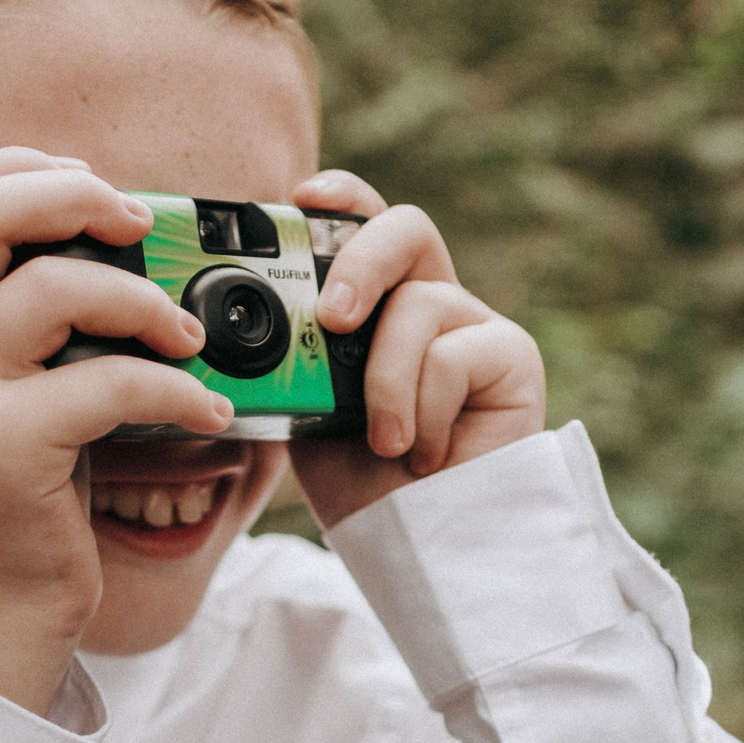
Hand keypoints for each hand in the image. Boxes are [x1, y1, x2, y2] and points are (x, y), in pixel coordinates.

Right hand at [0, 149, 232, 710]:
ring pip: (50, 290)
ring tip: (191, 337)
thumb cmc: (29, 489)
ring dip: (144, 301)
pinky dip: (176, 388)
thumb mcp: (13, 386)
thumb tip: (127, 230)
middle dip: (77, 200)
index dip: (25, 170)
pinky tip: (208, 411)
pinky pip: (106, 382)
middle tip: (145, 227)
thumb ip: (35, 312)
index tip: (99, 192)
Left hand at [286, 170, 545, 527]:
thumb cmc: (358, 480)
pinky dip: (423, 409)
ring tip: (384, 441)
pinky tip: (428, 453)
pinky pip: (453, 355)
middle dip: (362, 260)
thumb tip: (230, 321)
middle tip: (330, 316)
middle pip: (406, 228)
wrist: (413, 544)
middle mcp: (429, 303)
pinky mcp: (513, 359)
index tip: (302, 199)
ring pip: (420, 304)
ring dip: (386, 380)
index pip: (364, 223)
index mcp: (377, 303)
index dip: (342, 198)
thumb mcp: (301, 406)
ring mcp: (474, 328)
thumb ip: (288, 352)